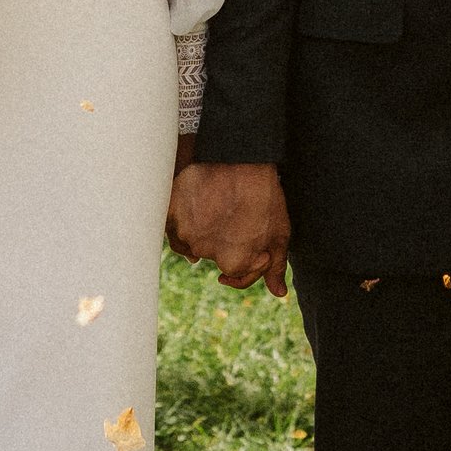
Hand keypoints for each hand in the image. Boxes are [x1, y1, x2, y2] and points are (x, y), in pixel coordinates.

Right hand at [165, 158, 290, 295]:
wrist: (242, 156)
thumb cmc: (265, 194)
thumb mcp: (280, 232)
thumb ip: (276, 266)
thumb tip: (278, 294)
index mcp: (233, 262)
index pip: (234, 274)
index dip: (247, 257)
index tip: (251, 237)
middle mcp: (205, 252)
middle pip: (212, 255)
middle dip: (223, 241)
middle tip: (233, 215)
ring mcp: (185, 231)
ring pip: (191, 241)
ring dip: (202, 230)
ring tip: (216, 206)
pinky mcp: (171, 211)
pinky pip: (170, 227)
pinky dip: (180, 223)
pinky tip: (193, 210)